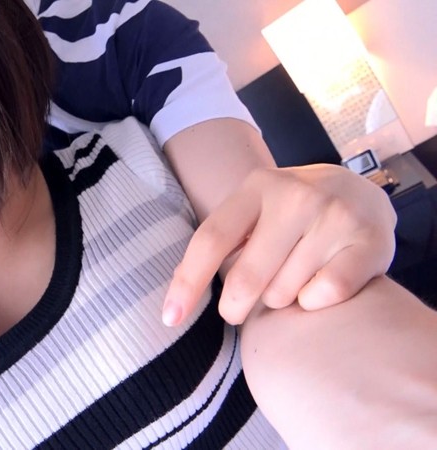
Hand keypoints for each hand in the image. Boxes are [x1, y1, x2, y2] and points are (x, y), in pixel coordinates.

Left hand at [162, 164, 395, 325]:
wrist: (363, 193)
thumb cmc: (293, 217)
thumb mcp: (255, 213)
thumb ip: (224, 244)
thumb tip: (178, 297)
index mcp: (256, 187)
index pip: (210, 239)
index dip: (187, 283)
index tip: (170, 319)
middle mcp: (295, 196)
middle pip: (246, 278)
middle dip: (235, 307)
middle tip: (238, 309)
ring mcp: (334, 216)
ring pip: (284, 294)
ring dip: (282, 300)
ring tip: (296, 276)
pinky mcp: (368, 241)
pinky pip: (322, 297)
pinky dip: (315, 302)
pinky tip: (323, 280)